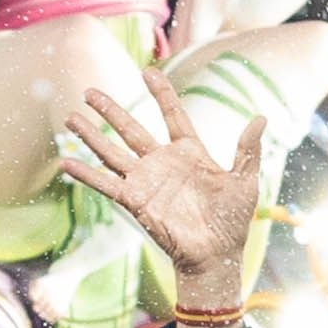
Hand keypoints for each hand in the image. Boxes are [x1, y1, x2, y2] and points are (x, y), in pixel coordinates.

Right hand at [56, 61, 262, 312]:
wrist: (216, 255)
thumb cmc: (232, 220)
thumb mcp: (244, 181)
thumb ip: (247, 150)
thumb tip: (261, 117)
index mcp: (190, 152)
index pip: (172, 114)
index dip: (160, 92)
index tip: (146, 71)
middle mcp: (162, 162)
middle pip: (131, 128)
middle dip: (110, 110)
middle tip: (89, 91)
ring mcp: (146, 181)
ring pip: (112, 152)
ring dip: (91, 136)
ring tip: (69, 118)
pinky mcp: (134, 201)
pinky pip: (106, 184)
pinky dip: (85, 174)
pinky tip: (66, 162)